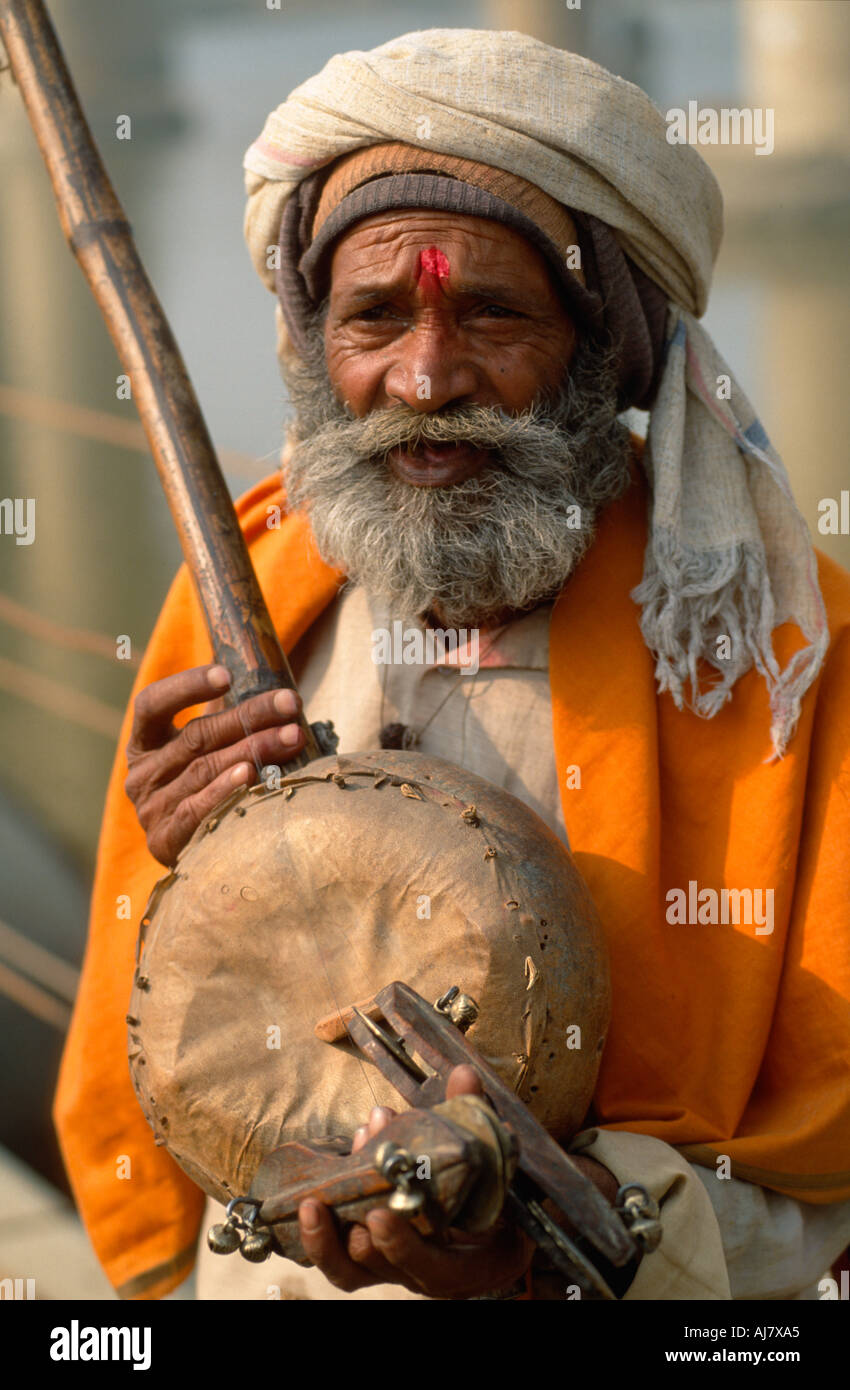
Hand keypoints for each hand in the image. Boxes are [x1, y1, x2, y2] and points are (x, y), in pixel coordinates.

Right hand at [124, 663, 304, 865]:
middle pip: (195, 736)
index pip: (152, 704)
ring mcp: (151, 808)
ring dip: (253, 749)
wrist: (192, 857)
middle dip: (249, 716)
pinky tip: (250, 774)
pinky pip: (197, 810)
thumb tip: (264, 672)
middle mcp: (142, 774)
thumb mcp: (203, 749)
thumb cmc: (205, 787)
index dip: (187, 686)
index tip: (227, 674)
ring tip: (291, 736)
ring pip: (204, 770)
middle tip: (290, 703)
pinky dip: (224, 790)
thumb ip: (221, 716)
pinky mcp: (164, 840)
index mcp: (144, 743)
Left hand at [297, 1065, 534, 1298]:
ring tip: (311, 1203)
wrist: (500, 1218)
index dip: (403, 1247)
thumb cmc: (503, 1192)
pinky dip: (325, 1230)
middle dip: (349, 1234)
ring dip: (327, 1238)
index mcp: (469, 1263)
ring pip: (353, 1270)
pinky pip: (344, 1254)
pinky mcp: (376, 1254)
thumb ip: (480, 1121)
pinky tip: (316, 1193)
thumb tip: (463, 1074)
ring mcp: (399, 1266)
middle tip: (323, 1203)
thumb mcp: (501, 1163)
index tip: (378, 1216)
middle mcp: (429, 1272)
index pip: (433, 1269)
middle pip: (381, 1270)